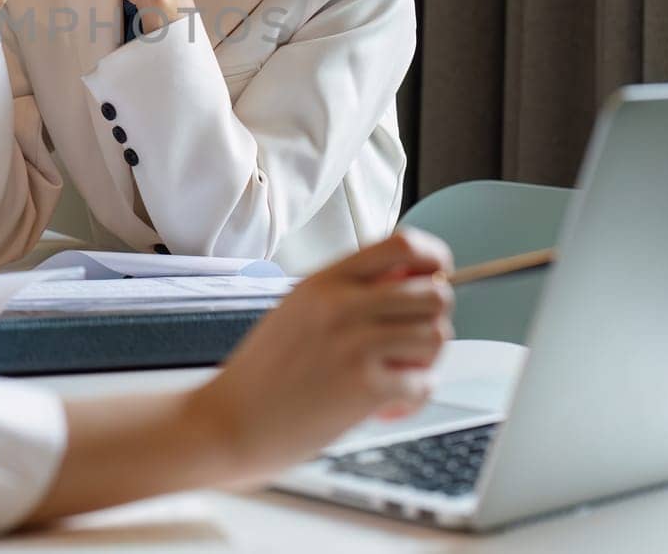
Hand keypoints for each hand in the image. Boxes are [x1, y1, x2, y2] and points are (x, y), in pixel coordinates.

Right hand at [26, 230, 452, 523]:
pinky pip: (425, 382)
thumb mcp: (297, 311)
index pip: (402, 244)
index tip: (433, 278)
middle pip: (434, 292)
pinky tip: (381, 407)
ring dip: (425, 361)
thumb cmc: (260, 375)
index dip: (433, 259)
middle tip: (406, 346)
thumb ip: (346, 293)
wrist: (228, 423)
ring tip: (393, 377)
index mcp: (324, 281)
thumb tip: (404, 282)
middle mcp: (342, 304)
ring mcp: (355, 343)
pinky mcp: (365, 386)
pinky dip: (412, 398)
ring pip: (438, 335)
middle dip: (430, 321)